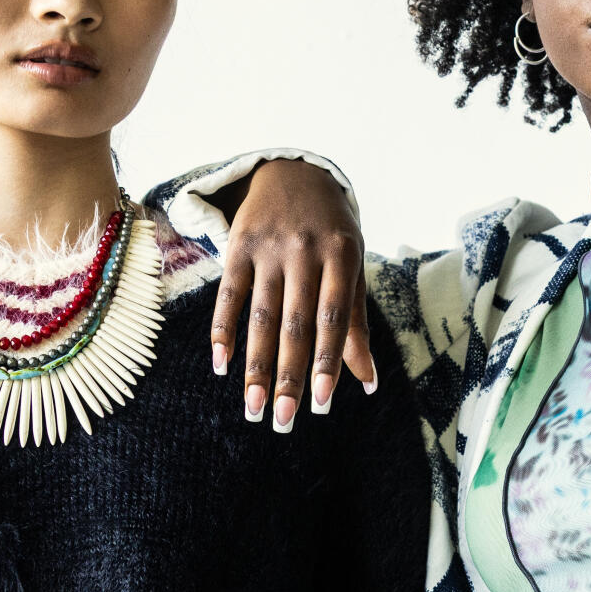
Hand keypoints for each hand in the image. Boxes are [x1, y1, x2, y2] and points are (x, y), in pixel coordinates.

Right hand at [209, 156, 374, 431]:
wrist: (294, 171)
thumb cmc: (332, 230)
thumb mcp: (351, 266)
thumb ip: (355, 322)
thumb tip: (368, 382)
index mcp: (342, 255)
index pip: (332, 319)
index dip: (327, 362)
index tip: (321, 404)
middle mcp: (305, 251)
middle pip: (294, 325)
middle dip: (288, 376)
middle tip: (281, 420)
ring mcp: (269, 247)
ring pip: (261, 317)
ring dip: (255, 366)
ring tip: (253, 407)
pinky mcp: (238, 244)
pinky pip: (229, 295)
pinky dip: (223, 331)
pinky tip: (222, 365)